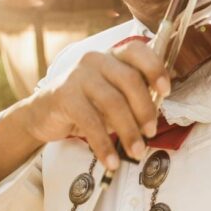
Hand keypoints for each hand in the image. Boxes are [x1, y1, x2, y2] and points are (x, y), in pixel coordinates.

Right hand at [25, 41, 169, 169]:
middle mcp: (97, 60)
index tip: (166, 91)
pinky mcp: (64, 95)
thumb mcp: (113, 96)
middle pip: (130, 80)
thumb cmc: (87, 104)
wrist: (44, 113)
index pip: (137, 50)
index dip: (155, 68)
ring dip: (128, 131)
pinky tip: (111, 161)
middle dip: (145, 109)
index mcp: (113, 56)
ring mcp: (78, 75)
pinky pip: (90, 122)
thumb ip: (133, 98)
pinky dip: (104, 145)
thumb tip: (155, 117)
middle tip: (151, 133)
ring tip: (136, 151)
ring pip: (112, 102)